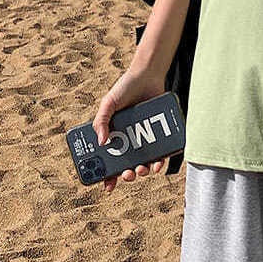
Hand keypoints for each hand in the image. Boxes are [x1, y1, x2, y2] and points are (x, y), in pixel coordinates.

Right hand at [92, 68, 166, 192]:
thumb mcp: (108, 104)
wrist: (148, 75)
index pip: (109, 161)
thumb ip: (101, 121)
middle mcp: (130, 140)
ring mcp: (145, 138)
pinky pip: (161, 153)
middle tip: (127, 175)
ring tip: (141, 170)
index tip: (107, 186)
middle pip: (127, 165)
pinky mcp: (161, 134)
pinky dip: (159, 162)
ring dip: (142, 171)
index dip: (107, 176)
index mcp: (114, 136)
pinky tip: (157, 164)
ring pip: (144, 163)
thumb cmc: (125, 88)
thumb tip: (102, 144)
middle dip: (126, 175)